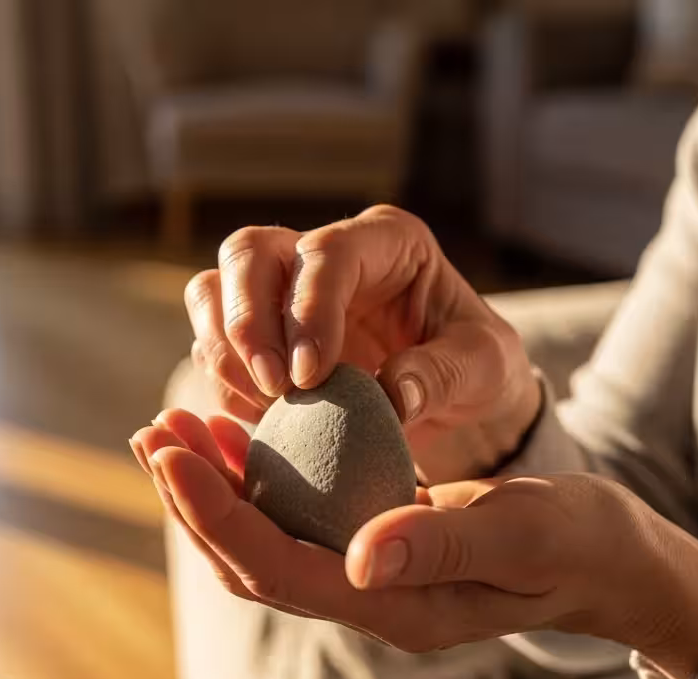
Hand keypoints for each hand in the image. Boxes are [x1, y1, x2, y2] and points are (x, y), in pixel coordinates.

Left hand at [131, 409, 697, 678]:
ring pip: (265, 541)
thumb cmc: (575, 543)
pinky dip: (255, 479)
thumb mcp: (526, 533)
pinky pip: (296, 519)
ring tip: (171, 430)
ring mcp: (367, 575)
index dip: (218, 513)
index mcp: (395, 604)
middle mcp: (366, 597)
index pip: (279, 566)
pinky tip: (236, 434)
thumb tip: (360, 557)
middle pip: (252, 560)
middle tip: (153, 432)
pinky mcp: (372, 545)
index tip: (175, 451)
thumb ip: (446, 542)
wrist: (605, 560)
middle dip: (194, 501)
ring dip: (213, 489)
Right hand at [184, 205, 539, 483]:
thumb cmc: (475, 366)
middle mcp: (324, 253)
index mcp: (386, 241)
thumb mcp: (484, 367)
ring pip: (213, 290)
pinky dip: (226, 384)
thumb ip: (444, 374)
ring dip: (225, 351)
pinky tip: (265, 418)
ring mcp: (282, 291)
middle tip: (274, 387)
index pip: (327, 252)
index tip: (311, 375)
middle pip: (250, 251)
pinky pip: (213, 347)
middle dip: (247, 319)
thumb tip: (391, 394)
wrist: (455, 398)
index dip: (309, 309)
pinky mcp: (259, 335)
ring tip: (268, 406)